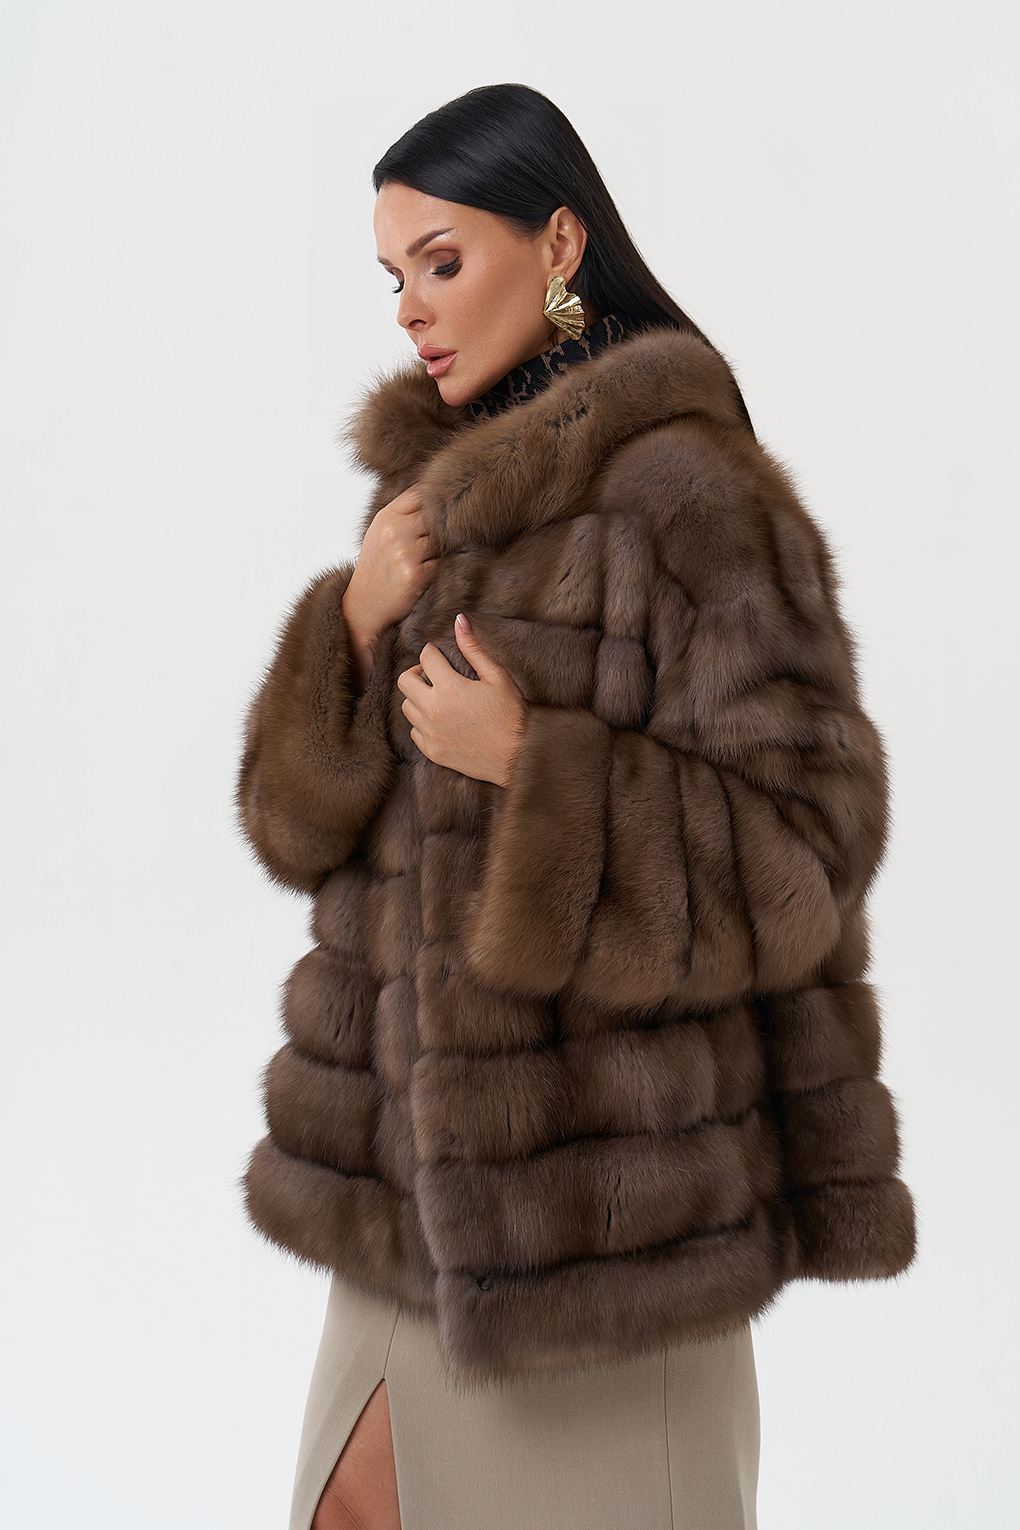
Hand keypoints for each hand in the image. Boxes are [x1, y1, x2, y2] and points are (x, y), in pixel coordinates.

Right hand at [342, 483, 436, 646]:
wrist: (363, 605)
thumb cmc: (376, 568)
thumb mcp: (380, 533)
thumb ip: (403, 512)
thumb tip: (435, 492)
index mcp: (386, 517)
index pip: (420, 492)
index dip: (437, 498)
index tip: (445, 506)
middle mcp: (394, 532)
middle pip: (436, 515)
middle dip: (444, 525)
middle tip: (451, 534)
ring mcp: (405, 553)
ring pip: (443, 539)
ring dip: (445, 547)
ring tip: (436, 556)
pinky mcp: (416, 574)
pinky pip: (443, 562)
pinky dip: (442, 566)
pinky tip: (431, 571)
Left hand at [396, 614, 528, 787]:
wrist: (517, 756)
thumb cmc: (512, 715)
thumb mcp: (497, 677)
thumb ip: (474, 649)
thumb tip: (459, 620)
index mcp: (450, 687)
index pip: (426, 657)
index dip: (434, 652)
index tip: (442, 657)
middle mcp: (434, 710)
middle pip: (405, 681)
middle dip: (418, 673)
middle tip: (435, 676)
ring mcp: (431, 732)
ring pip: (407, 706)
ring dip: (418, 698)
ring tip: (438, 698)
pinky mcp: (432, 751)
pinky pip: (414, 731)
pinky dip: (422, 723)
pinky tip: (440, 721)